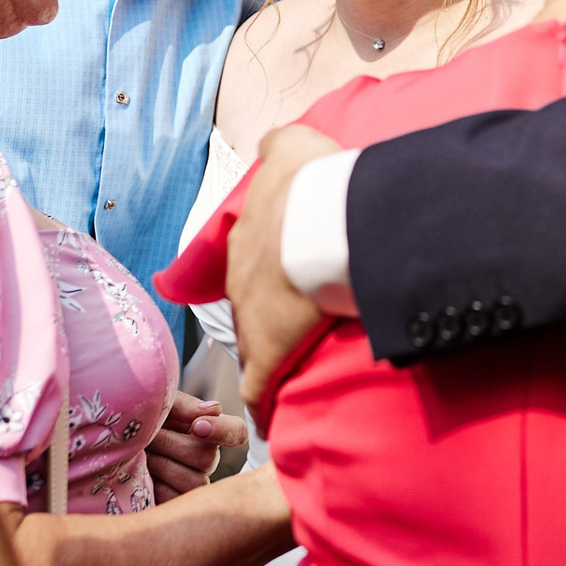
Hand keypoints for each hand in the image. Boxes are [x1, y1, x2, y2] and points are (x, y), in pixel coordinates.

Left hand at [147, 395, 243, 501]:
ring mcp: (193, 483)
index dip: (223, 431)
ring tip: (143, 455)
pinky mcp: (176, 502)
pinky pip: (177, 500)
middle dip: (172, 445)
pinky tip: (144, 475)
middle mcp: (207, 459)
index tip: (196, 427)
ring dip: (163, 465)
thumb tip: (214, 409)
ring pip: (195, 482)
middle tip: (149, 437)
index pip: (236, 432)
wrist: (112, 442)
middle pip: (208, 458)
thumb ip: (184, 406)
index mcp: (209, 430)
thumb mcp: (159, 406)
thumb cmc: (139, 419)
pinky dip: (157, 486)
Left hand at [230, 123, 341, 410]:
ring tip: (294, 368)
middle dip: (270, 316)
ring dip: (272, 355)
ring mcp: (251, 318)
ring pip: (256, 343)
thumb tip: (274, 142)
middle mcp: (240, 278)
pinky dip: (265, 406)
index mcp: (249, 238)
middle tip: (298, 326)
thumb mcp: (295, 147)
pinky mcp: (268, 353)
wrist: (325, 220)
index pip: (253, 262)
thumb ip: (281, 144)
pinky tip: (271, 423)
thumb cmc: (314, 185)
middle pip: (251, 305)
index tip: (287, 282)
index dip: (271, 273)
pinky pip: (259, 389)